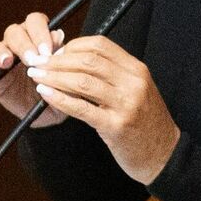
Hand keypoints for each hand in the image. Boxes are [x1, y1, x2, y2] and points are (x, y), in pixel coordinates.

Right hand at [0, 12, 67, 126]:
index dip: (40, 32)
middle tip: (32, 61)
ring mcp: (5, 60)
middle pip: (15, 31)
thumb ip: (61, 54)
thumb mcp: (65, 74)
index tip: (47, 50)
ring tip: (7, 62)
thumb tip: (58, 34)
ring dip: (2, 52)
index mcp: (38, 38)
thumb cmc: (60, 89)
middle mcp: (20, 45)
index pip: (35, 22)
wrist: (51, 114)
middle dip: (23, 44)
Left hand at [26, 36, 180, 183]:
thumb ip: (110, 74)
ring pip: (82, 81)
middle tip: (38, 63)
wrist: (164, 155)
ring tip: (36, 76)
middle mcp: (133, 83)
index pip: (100, 45)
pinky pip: (81, 108)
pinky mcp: (116, 126)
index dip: (72, 46)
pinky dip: (59, 99)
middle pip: (88, 60)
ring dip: (53, 77)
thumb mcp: (134, 90)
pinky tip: (45, 94)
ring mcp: (126, 104)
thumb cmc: (144, 123)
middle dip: (57, 60)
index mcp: (137, 70)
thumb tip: (72, 60)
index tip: (55, 54)